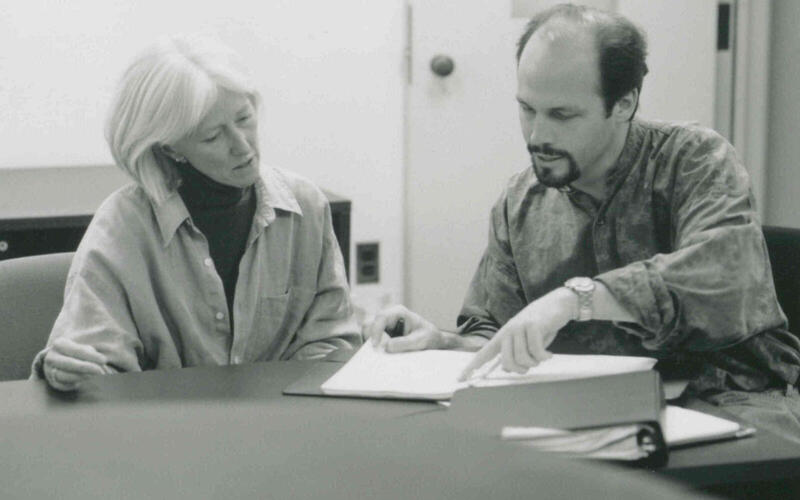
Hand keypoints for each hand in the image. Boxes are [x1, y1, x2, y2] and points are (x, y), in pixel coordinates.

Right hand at [43, 337, 107, 390]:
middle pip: (68, 363)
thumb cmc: (80, 352)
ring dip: (81, 376)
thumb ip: (90, 350)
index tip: (104, 360)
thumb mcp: (85, 347)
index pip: (76, 350)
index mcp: (60, 344)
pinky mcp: (53, 382)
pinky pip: (63, 385)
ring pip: (64, 375)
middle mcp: (51, 357)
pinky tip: (87, 379)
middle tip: (100, 371)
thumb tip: (101, 354)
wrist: (67, 361)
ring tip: (94, 375)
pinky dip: (75, 382)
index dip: (90, 356)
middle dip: (85, 367)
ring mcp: (49, 370)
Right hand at [363, 305, 452, 351]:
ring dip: (372, 345)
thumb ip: (405, 343)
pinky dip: (374, 349)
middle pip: (370, 324)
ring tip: (378, 356)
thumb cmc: (429, 336)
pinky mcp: (383, 336)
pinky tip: (381, 356)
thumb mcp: (421, 341)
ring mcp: (384, 327)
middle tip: (375, 353)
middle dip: (370, 338)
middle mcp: (389, 317)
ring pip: (368, 333)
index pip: (381, 317)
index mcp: (398, 312)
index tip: (376, 345)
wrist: (433, 341)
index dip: (376, 330)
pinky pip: (373, 341)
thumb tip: (386, 347)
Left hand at [458, 288, 574, 380]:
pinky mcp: (533, 326)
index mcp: (503, 335)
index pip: (484, 353)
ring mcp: (519, 327)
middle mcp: (508, 330)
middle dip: (521, 369)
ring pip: (522, 358)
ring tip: (542, 355)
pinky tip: (549, 353)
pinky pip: (537, 352)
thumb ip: (515, 353)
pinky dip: (545, 357)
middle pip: (507, 362)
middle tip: (532, 364)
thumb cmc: (542, 325)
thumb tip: (507, 369)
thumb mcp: (525, 340)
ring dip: (535, 362)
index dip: (471, 367)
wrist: (558, 304)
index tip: (460, 379)